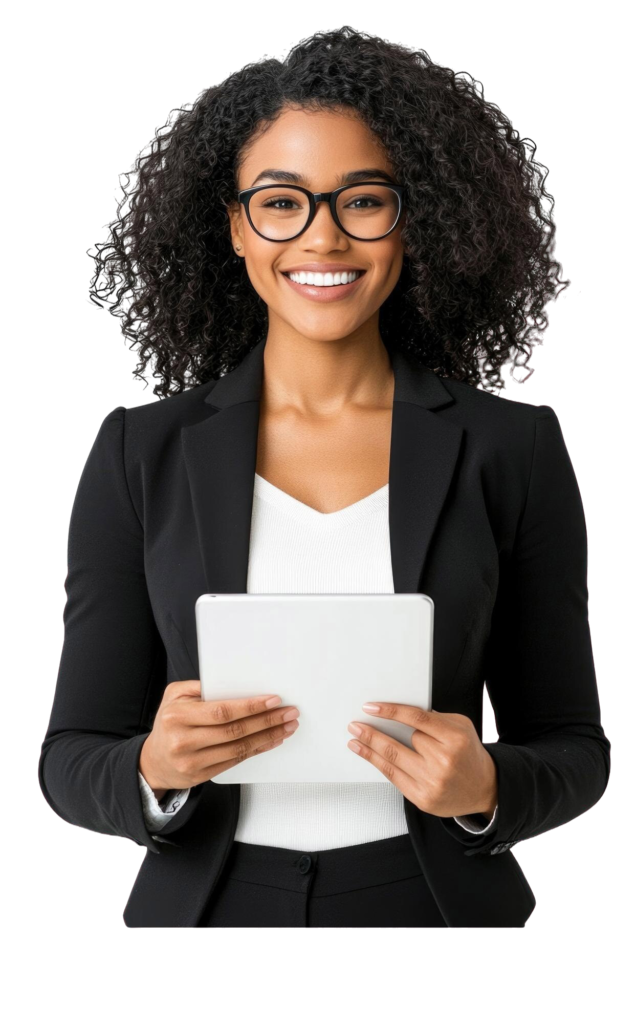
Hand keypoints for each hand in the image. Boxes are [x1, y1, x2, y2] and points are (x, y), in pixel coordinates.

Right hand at [139, 682, 300, 793]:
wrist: (153, 761)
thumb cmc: (169, 723)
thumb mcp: (174, 696)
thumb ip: (200, 687)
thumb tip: (235, 683)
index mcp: (177, 716)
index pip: (222, 711)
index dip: (251, 706)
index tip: (273, 700)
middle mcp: (184, 740)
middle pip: (234, 731)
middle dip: (267, 720)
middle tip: (289, 713)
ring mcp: (193, 761)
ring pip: (239, 748)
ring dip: (268, 736)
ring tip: (287, 726)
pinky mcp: (202, 775)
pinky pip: (236, 761)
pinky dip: (257, 749)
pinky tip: (271, 740)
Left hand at [347, 703, 497, 818]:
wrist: (484, 788)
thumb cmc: (468, 754)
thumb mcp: (461, 727)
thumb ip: (434, 719)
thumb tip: (399, 713)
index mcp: (454, 738)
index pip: (416, 719)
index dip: (390, 711)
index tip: (371, 707)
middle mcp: (443, 761)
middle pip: (399, 743)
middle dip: (372, 733)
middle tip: (355, 725)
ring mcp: (432, 783)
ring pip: (392, 761)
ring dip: (369, 749)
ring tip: (355, 739)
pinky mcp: (423, 799)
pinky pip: (394, 778)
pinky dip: (378, 765)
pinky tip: (368, 756)